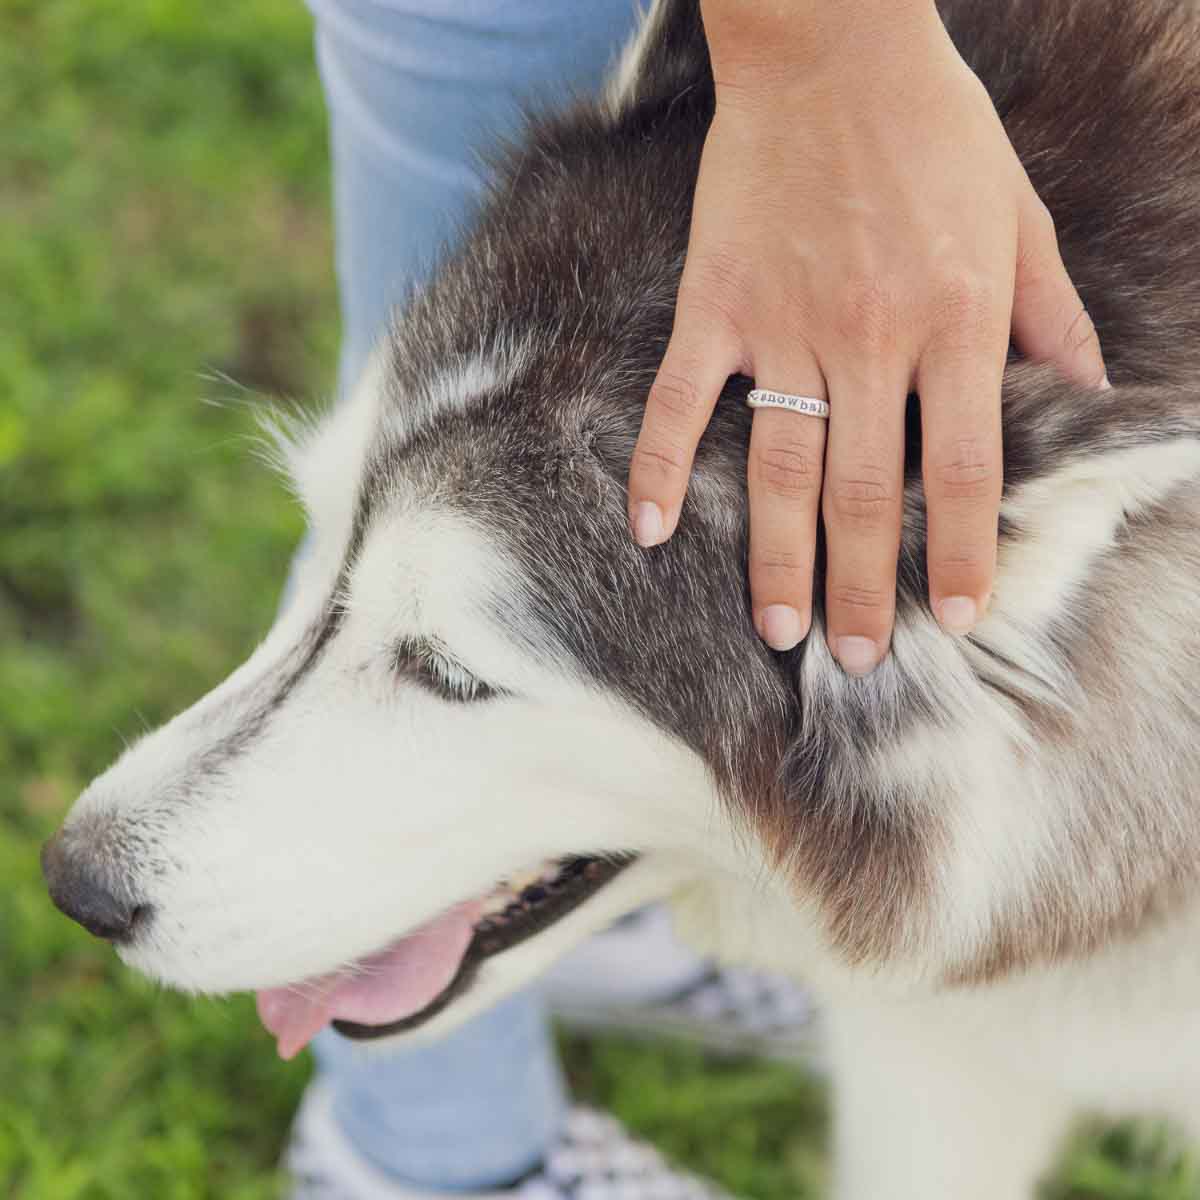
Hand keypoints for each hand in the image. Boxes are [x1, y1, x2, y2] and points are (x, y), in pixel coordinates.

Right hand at [627, 0, 1105, 673]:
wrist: (830, 48)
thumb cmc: (934, 130)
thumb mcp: (1018, 215)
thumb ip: (1047, 313)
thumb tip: (1085, 392)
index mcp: (953, 320)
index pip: (962, 465)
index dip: (960, 549)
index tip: (957, 615)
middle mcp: (869, 338)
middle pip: (864, 489)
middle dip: (863, 585)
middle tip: (860, 659)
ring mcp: (782, 325)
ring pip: (778, 465)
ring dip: (776, 557)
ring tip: (778, 629)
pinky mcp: (716, 305)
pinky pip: (679, 399)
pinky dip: (661, 465)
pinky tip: (648, 532)